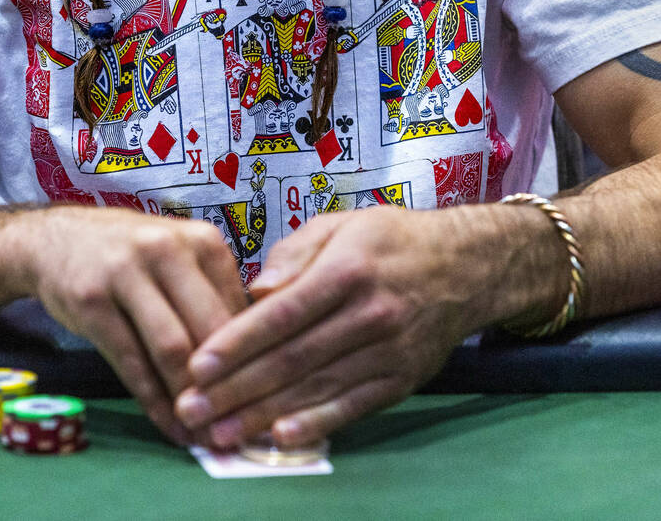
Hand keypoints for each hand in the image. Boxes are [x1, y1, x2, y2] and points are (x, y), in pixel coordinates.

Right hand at [0, 206, 246, 444]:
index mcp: (201, 242)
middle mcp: (166, 250)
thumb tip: (258, 362)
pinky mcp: (91, 300)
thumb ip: (214, 300)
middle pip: (210, 330)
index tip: (263, 400)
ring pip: (172, 349)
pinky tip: (169, 425)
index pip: (239, 311)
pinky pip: (130, 361)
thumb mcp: (180, 260)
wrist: (55, 238)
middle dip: (227, 386)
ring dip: (191, 400)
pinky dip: (154, 401)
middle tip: (241, 428)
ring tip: (206, 435)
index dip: (254, 362)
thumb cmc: (130, 257)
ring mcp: (125, 273)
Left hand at [172, 205, 507, 448]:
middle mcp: (370, 314)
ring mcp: (389, 351)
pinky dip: (317, 424)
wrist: (468, 266)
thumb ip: (294, 253)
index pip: (283, 314)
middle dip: (236, 388)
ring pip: (316, 388)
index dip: (237, 343)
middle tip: (192, 409)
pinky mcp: (402, 379)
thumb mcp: (342, 224)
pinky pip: (353, 406)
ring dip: (264, 414)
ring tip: (220, 432)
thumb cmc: (391, 241)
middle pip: (293, 359)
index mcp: (348, 269)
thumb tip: (256, 290)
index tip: (197, 365)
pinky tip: (280, 437)